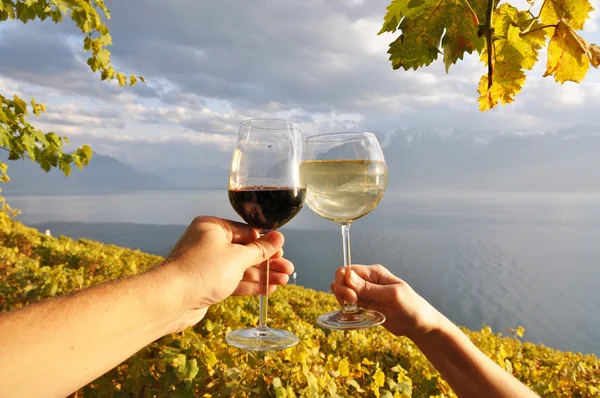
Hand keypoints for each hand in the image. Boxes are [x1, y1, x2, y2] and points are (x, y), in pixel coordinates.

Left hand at [164, 216, 293, 331]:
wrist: (172, 300)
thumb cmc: (203, 270)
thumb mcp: (237, 257)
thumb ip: (260, 249)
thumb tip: (279, 237)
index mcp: (213, 227)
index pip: (247, 232)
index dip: (266, 243)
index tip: (283, 251)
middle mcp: (209, 243)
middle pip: (246, 251)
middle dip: (268, 262)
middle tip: (288, 269)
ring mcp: (208, 264)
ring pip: (242, 268)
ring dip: (263, 274)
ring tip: (284, 281)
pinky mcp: (208, 284)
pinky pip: (234, 281)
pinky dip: (250, 285)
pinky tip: (269, 289)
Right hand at [331, 264, 441, 338]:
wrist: (420, 325)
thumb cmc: (411, 307)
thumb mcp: (391, 296)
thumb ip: (368, 288)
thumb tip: (347, 276)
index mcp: (374, 273)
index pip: (347, 271)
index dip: (343, 283)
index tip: (351, 298)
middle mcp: (368, 281)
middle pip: (342, 281)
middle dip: (341, 292)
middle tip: (352, 305)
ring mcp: (366, 293)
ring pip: (343, 293)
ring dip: (343, 302)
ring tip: (354, 311)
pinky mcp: (366, 306)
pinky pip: (350, 304)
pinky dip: (348, 310)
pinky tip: (354, 317)